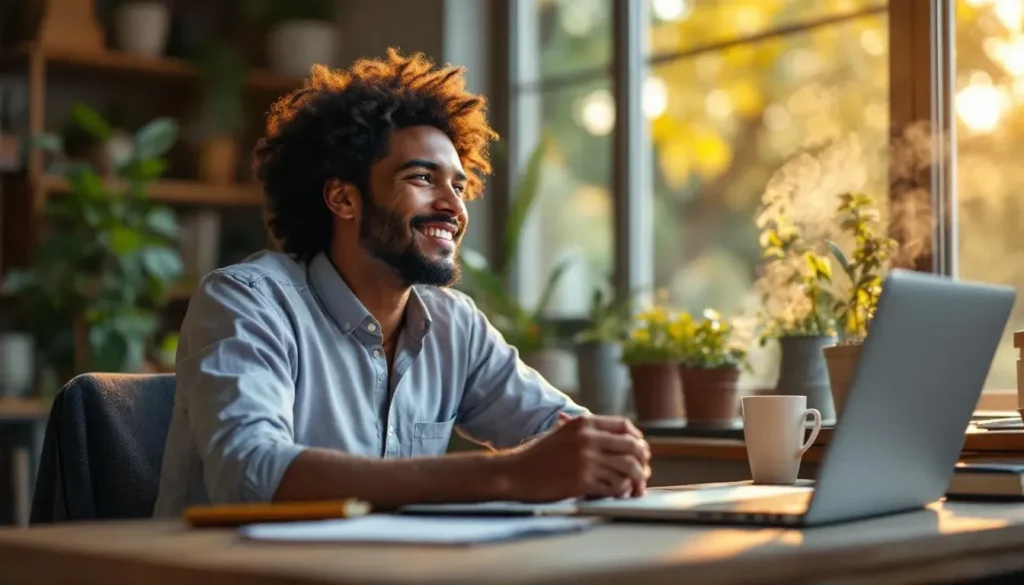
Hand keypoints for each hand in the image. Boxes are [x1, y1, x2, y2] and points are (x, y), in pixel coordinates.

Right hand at [504, 414, 650, 502]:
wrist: (516, 472)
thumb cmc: (539, 455)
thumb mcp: (563, 433)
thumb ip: (587, 432)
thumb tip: (617, 439)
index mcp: (584, 423)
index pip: (624, 426)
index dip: (636, 438)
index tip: (640, 450)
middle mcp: (588, 438)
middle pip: (632, 446)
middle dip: (643, 460)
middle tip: (644, 471)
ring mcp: (586, 460)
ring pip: (628, 467)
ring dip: (637, 479)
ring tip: (637, 487)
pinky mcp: (583, 481)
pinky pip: (615, 485)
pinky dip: (622, 490)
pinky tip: (620, 493)